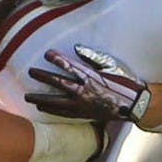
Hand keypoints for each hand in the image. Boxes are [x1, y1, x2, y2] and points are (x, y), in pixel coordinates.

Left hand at [25, 45, 151, 122]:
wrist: (134, 104)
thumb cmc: (124, 82)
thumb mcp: (112, 65)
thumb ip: (93, 57)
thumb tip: (77, 48)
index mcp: (92, 77)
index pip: (71, 66)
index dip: (58, 59)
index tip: (47, 53)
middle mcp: (85, 91)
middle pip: (59, 83)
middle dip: (44, 77)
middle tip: (30, 72)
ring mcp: (83, 104)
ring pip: (57, 102)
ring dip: (41, 98)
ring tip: (28, 96)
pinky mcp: (84, 114)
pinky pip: (64, 113)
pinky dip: (52, 110)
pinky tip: (42, 108)